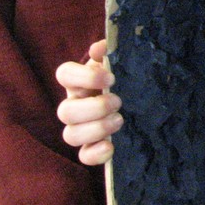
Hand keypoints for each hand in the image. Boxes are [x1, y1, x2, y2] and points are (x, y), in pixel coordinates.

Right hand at [55, 40, 122, 165]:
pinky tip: (111, 145)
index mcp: (79, 82)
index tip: (110, 77)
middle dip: (93, 108)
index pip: (64, 74)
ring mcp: (81, 128)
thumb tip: (101, 48)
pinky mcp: (92, 147)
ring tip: (119, 120)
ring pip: (70, 135)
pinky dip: (95, 154)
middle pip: (65, 112)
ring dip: (96, 129)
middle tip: (118, 101)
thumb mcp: (121, 64)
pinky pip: (83, 156)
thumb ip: (112, 53)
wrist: (141, 100)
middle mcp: (75, 105)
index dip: (83, 77)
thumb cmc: (125, 79)